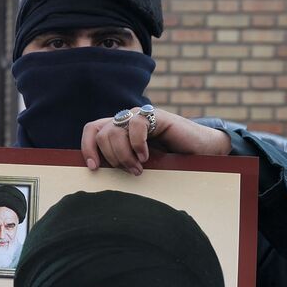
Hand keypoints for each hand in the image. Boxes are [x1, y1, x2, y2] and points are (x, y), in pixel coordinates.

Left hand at [80, 106, 230, 174]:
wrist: (199, 152)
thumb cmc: (168, 160)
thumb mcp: (137, 163)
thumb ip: (119, 160)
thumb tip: (96, 170)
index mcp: (119, 129)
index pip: (92, 130)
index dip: (87, 147)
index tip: (94, 167)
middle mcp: (127, 119)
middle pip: (102, 135)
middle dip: (112, 158)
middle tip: (130, 170)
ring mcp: (140, 116)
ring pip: (114, 132)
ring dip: (124, 155)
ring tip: (139, 168)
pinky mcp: (156, 116)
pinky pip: (136, 125)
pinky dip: (137, 144)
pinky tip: (146, 156)